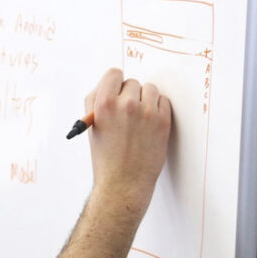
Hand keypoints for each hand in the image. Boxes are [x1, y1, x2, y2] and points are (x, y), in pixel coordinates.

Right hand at [85, 68, 170, 214]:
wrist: (123, 183)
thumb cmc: (106, 158)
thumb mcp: (92, 126)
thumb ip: (96, 101)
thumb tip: (107, 85)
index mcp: (104, 104)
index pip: (114, 73)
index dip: (115, 82)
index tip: (117, 90)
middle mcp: (126, 104)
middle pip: (132, 82)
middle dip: (130, 95)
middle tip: (127, 113)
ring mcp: (147, 112)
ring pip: (150, 89)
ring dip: (146, 99)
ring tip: (140, 118)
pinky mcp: (163, 121)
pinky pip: (164, 101)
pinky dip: (158, 108)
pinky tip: (150, 123)